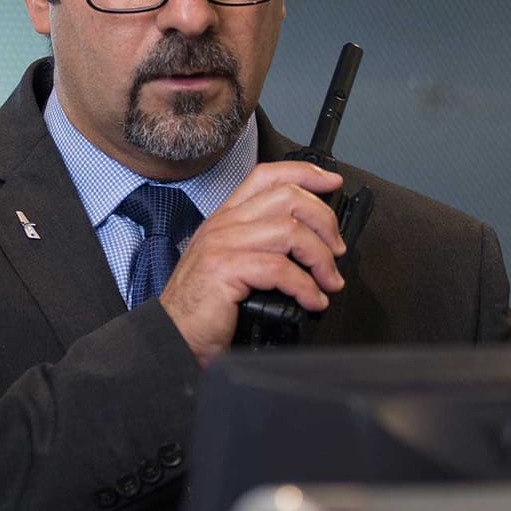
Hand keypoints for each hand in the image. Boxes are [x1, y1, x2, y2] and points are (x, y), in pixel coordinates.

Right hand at [155, 161, 345, 364]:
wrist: (174, 336)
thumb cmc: (205, 308)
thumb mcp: (232, 265)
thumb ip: (261, 246)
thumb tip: (311, 246)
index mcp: (226, 218)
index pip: (267, 176)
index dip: (305, 173)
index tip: (331, 183)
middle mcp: (224, 224)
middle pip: (287, 197)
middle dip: (325, 221)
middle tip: (336, 251)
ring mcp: (222, 244)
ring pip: (290, 230)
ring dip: (321, 258)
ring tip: (328, 281)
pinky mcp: (225, 270)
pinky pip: (280, 268)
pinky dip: (306, 287)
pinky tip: (312, 301)